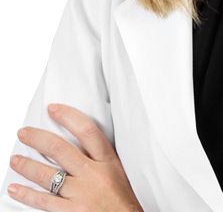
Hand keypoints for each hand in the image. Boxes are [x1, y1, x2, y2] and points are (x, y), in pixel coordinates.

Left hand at [8, 103, 142, 210]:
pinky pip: (44, 201)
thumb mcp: (117, 171)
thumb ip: (100, 157)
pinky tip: (15, 189)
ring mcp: (81, 195)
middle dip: (38, 138)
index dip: (68, 116)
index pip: (87, 130)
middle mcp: (93, 175)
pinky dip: (27, 194)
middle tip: (23, 133)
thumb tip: (76, 143)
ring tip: (14, 160)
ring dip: (27, 166)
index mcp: (108, 161)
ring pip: (48, 175)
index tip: (53, 109)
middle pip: (60, 149)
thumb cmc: (122, 200)